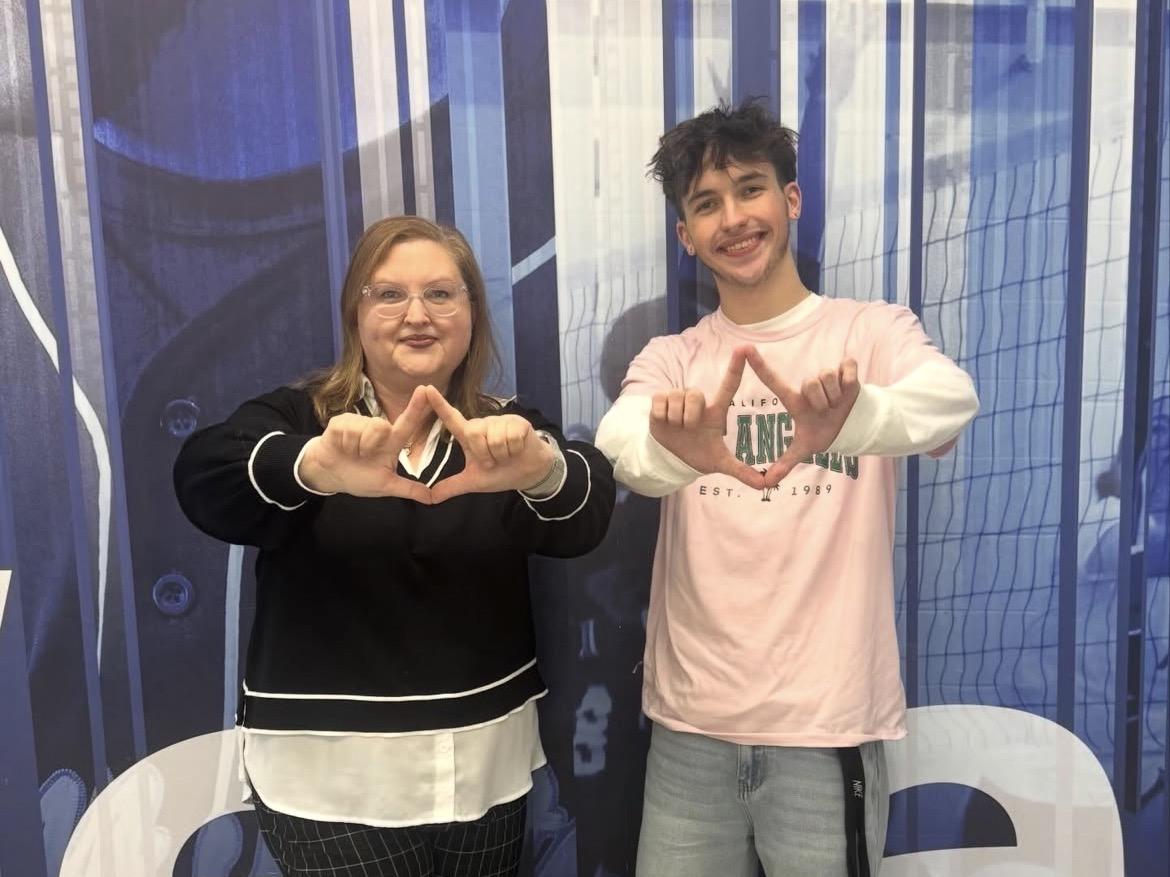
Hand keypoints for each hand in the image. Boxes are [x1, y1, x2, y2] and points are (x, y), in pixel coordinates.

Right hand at [298, 385, 433, 502]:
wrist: (329, 475)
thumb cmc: (359, 476)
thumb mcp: (385, 485)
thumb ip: (408, 489)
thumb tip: (432, 500)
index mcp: (391, 443)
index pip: (408, 424)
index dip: (417, 408)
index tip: (426, 390)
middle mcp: (377, 429)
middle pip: (381, 426)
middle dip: (371, 442)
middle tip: (362, 456)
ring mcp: (359, 423)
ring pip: (363, 430)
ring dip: (357, 448)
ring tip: (352, 453)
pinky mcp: (341, 421)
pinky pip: (347, 431)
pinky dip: (344, 445)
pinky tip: (341, 447)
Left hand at [425, 386, 556, 502]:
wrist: (530, 474)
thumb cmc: (501, 473)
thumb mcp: (474, 482)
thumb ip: (451, 487)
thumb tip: (430, 499)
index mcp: (470, 436)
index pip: (452, 419)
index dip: (439, 405)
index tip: (427, 389)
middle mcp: (483, 424)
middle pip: (473, 433)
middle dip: (484, 454)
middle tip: (493, 461)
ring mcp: (501, 421)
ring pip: (493, 437)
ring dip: (501, 454)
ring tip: (507, 456)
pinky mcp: (518, 422)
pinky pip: (510, 437)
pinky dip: (514, 450)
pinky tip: (518, 450)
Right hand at [648, 347, 765, 490]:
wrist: (672, 456)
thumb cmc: (698, 453)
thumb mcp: (719, 463)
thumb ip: (741, 472)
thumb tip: (763, 485)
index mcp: (716, 410)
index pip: (729, 385)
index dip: (736, 367)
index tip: (744, 348)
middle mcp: (698, 400)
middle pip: (695, 396)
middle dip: (689, 417)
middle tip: (688, 428)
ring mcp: (678, 397)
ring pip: (677, 401)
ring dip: (675, 420)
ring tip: (676, 427)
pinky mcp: (660, 399)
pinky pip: (661, 403)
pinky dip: (662, 417)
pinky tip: (665, 422)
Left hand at [744, 349, 860, 486]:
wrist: (853, 426)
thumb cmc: (825, 432)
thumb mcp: (805, 449)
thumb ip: (786, 463)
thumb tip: (767, 483)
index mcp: (795, 400)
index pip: (773, 381)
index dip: (758, 366)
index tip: (744, 349)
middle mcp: (808, 384)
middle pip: (810, 383)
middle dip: (822, 402)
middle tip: (826, 411)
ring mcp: (827, 374)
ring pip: (826, 377)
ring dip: (835, 396)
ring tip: (837, 403)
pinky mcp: (846, 367)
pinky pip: (846, 370)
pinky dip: (850, 383)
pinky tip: (849, 391)